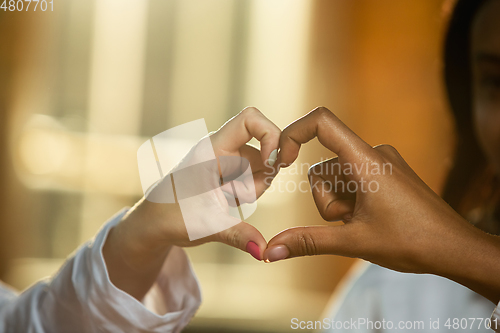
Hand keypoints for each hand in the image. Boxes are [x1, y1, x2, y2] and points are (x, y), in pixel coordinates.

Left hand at [103, 107, 280, 298]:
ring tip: (225, 202)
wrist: (153, 224)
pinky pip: (252, 179)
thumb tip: (264, 253)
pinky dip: (246, 194)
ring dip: (252, 190)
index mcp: (212, 149)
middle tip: (235, 198)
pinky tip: (226, 203)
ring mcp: (226, 160)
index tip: (271, 163)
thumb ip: (240, 236)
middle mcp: (221, 149)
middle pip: (262, 152)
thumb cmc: (172, 218)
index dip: (270, 134)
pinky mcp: (228, 173)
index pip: (250, 119)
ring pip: (260, 169)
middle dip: (260, 180)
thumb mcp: (208, 226)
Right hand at [263, 107, 499, 303]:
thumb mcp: (353, 242)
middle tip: (352, 223)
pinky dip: (351, 202)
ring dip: (339, 206)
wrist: (454, 249)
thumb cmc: (412, 242)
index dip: (294, 133)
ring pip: (336, 179)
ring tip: (364, 224)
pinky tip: (371, 220)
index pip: (323, 122)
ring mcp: (381, 163)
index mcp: (365, 161)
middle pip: (323, 168)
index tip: (283, 160)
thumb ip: (308, 242)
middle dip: (326, 201)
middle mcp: (373, 154)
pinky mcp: (386, 173)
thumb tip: (271, 250)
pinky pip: (352, 181)